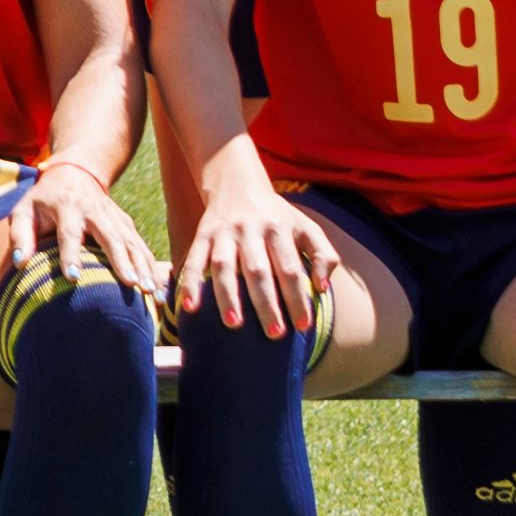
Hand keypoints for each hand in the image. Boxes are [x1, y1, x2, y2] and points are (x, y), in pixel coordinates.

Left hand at [16, 160, 164, 297]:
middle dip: (122, 261)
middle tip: (131, 285)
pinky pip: (141, 245)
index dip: (70, 254)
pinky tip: (158, 287)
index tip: (72, 276)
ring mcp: (114, 216)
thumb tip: (19, 262)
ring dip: (143, 266)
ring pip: (131, 242)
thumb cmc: (43, 200)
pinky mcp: (126, 223)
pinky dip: (152, 266)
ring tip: (150, 291)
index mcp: (66, 206)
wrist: (74, 173)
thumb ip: (19, 235)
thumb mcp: (24, 210)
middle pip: (111, 237)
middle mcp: (94, 210)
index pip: (69, 232)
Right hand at [171, 167, 344, 338]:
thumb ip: (324, 255)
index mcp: (279, 229)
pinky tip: (190, 308)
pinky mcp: (202, 235)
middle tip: (275, 334)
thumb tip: (322, 288)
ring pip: (224, 266)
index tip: (303, 326)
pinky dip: (190, 283)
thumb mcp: (307, 228)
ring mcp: (224, 233)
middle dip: (266, 304)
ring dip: (227, 296)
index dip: (297, 298)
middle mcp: (250, 230)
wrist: (237, 182)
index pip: (290, 269)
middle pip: (258, 271)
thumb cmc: (278, 216)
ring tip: (234, 325)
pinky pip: (194, 261)